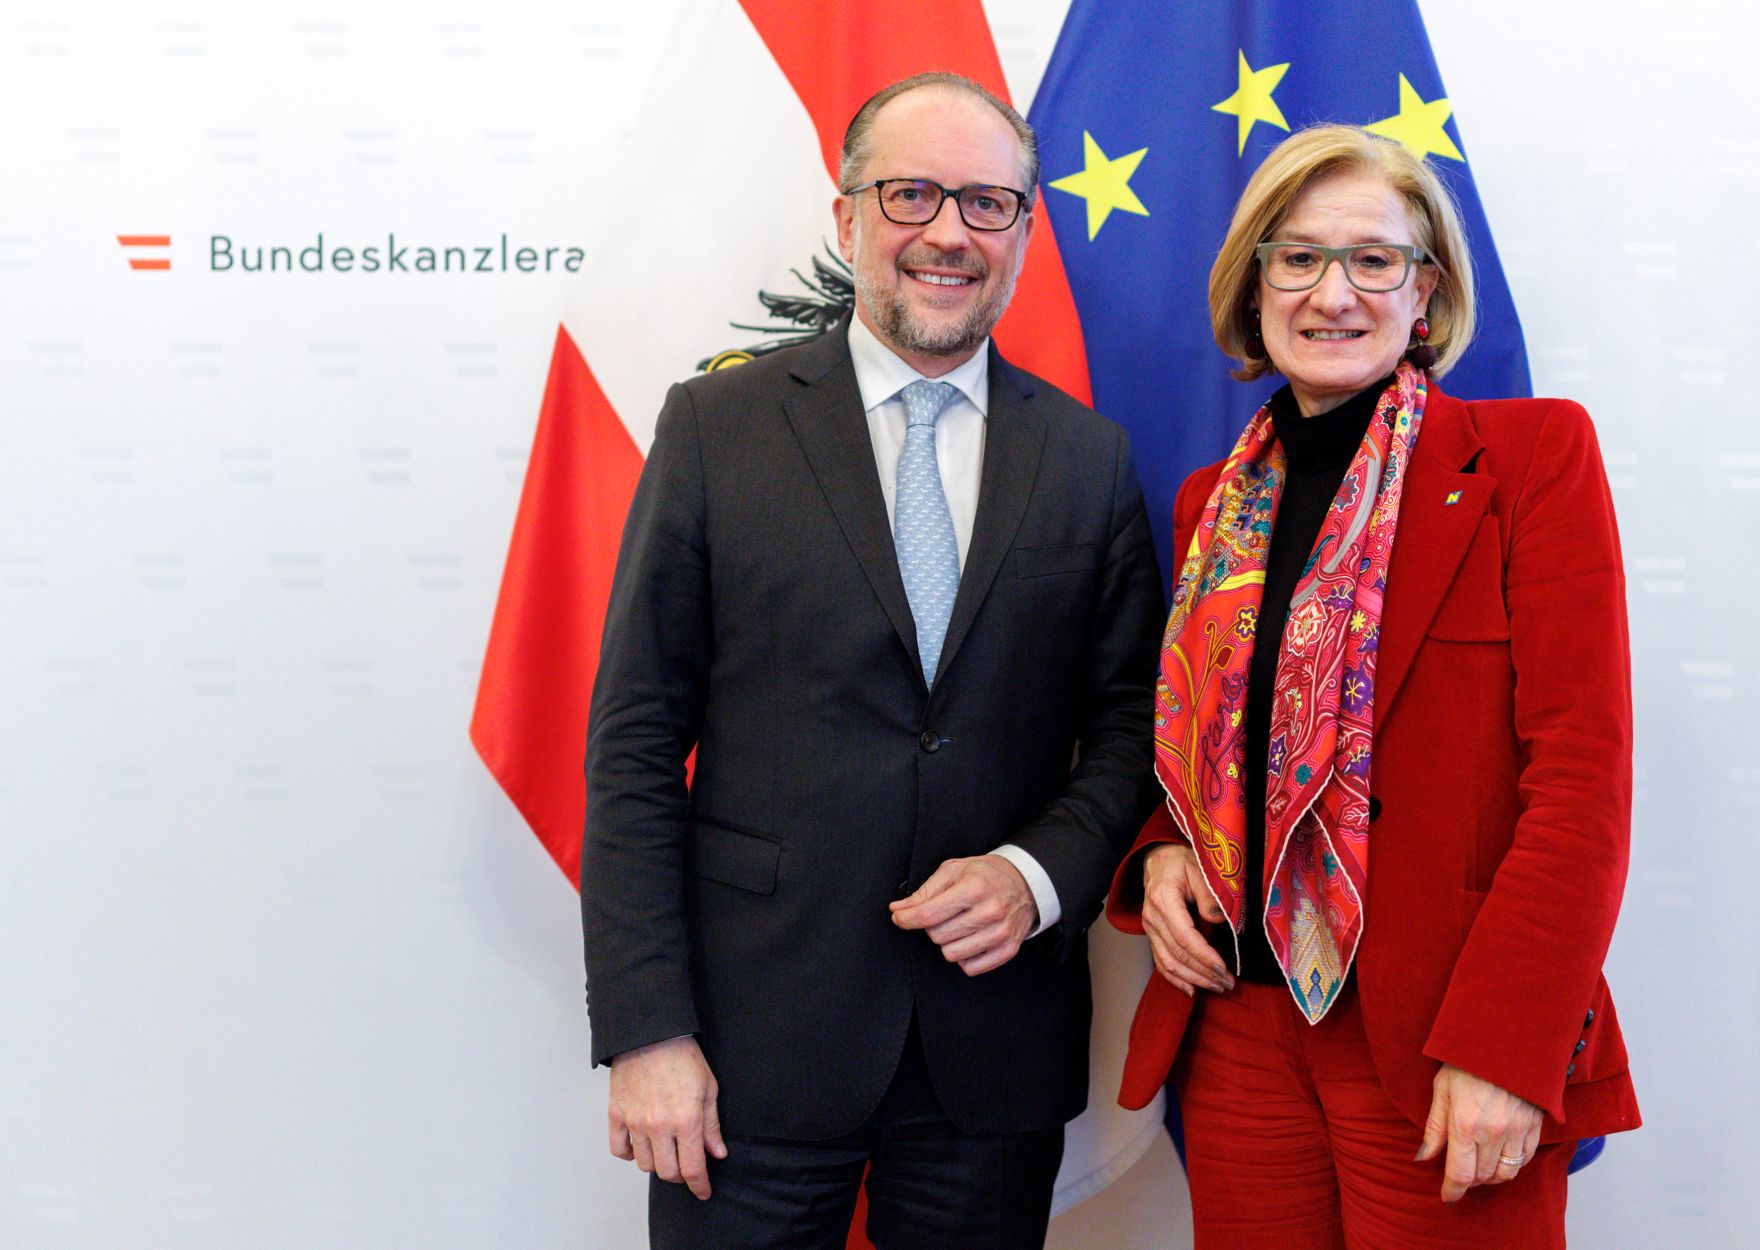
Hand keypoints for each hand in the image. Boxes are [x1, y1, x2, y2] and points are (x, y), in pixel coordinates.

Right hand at [607, 1035, 727, 1199]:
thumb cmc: (683, 1056)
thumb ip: (712, 1126)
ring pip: (644, 1164)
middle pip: (668, 1172)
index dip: (700, 1186)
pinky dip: (629, 1154)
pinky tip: (640, 1146)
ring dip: (657, 1164)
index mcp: (686, 1121)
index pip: (692, 1169)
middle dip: (681, 1176)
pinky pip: (619, 1150)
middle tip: (686, 1166)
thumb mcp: (709, 1089)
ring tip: (665, 1152)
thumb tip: (716, 1153)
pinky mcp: (616, 1114)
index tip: (703, 1191)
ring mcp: (635, 1122)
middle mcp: (659, 1126)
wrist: (651, 1033)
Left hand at [889, 854, 1037, 975]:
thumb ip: (925, 891)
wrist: (1025, 883)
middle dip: (932, 926)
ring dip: (948, 942)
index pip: (929, 914)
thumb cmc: (986, 875)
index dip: (907, 919)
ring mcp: (1000, 933)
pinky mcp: (1008, 949)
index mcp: (974, 887)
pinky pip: (970, 967)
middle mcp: (990, 911)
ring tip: (959, 925)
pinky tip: (970, 939)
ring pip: (951, 954)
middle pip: (937, 935)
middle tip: (944, 914)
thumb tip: (899, 909)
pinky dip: (964, 956)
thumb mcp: (954, 870)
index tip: (899, 917)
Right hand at [1141, 844, 1233, 995]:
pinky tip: (1191, 989)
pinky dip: (1175, 978)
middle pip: (1177, 954)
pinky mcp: (1152, 934)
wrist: (1158, 858)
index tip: (1223, 969)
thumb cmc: (1180, 862)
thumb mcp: (1199, 869)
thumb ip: (1210, 895)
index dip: (1204, 956)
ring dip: (1193, 979)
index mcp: (1164, 899)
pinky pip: (1160, 961)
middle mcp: (1152, 917)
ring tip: (1216, 987)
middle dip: (1203, 972)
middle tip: (1227, 983)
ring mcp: (1149, 928)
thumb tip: (1218, 920)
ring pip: (1168, 962)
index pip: (1184, 936)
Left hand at [1416, 1064, 1542, 1202]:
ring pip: (1505, 1173)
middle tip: (1459, 1174)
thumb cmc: (1468, 1060)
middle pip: (1482, 1177)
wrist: (1506, 1039)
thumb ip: (1434, 1127)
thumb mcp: (1442, 1088)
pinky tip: (1500, 1157)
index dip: (1452, 1190)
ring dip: (1490, 1177)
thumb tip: (1424, 1157)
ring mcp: (1517, 1131)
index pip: (1460, 1174)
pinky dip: (1512, 1165)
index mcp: (1465, 1124)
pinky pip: (1525, 1159)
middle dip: (1469, 1181)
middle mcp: (1493, 1133)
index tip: (1447, 1197)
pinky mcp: (1534, 1126)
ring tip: (1479, 1167)